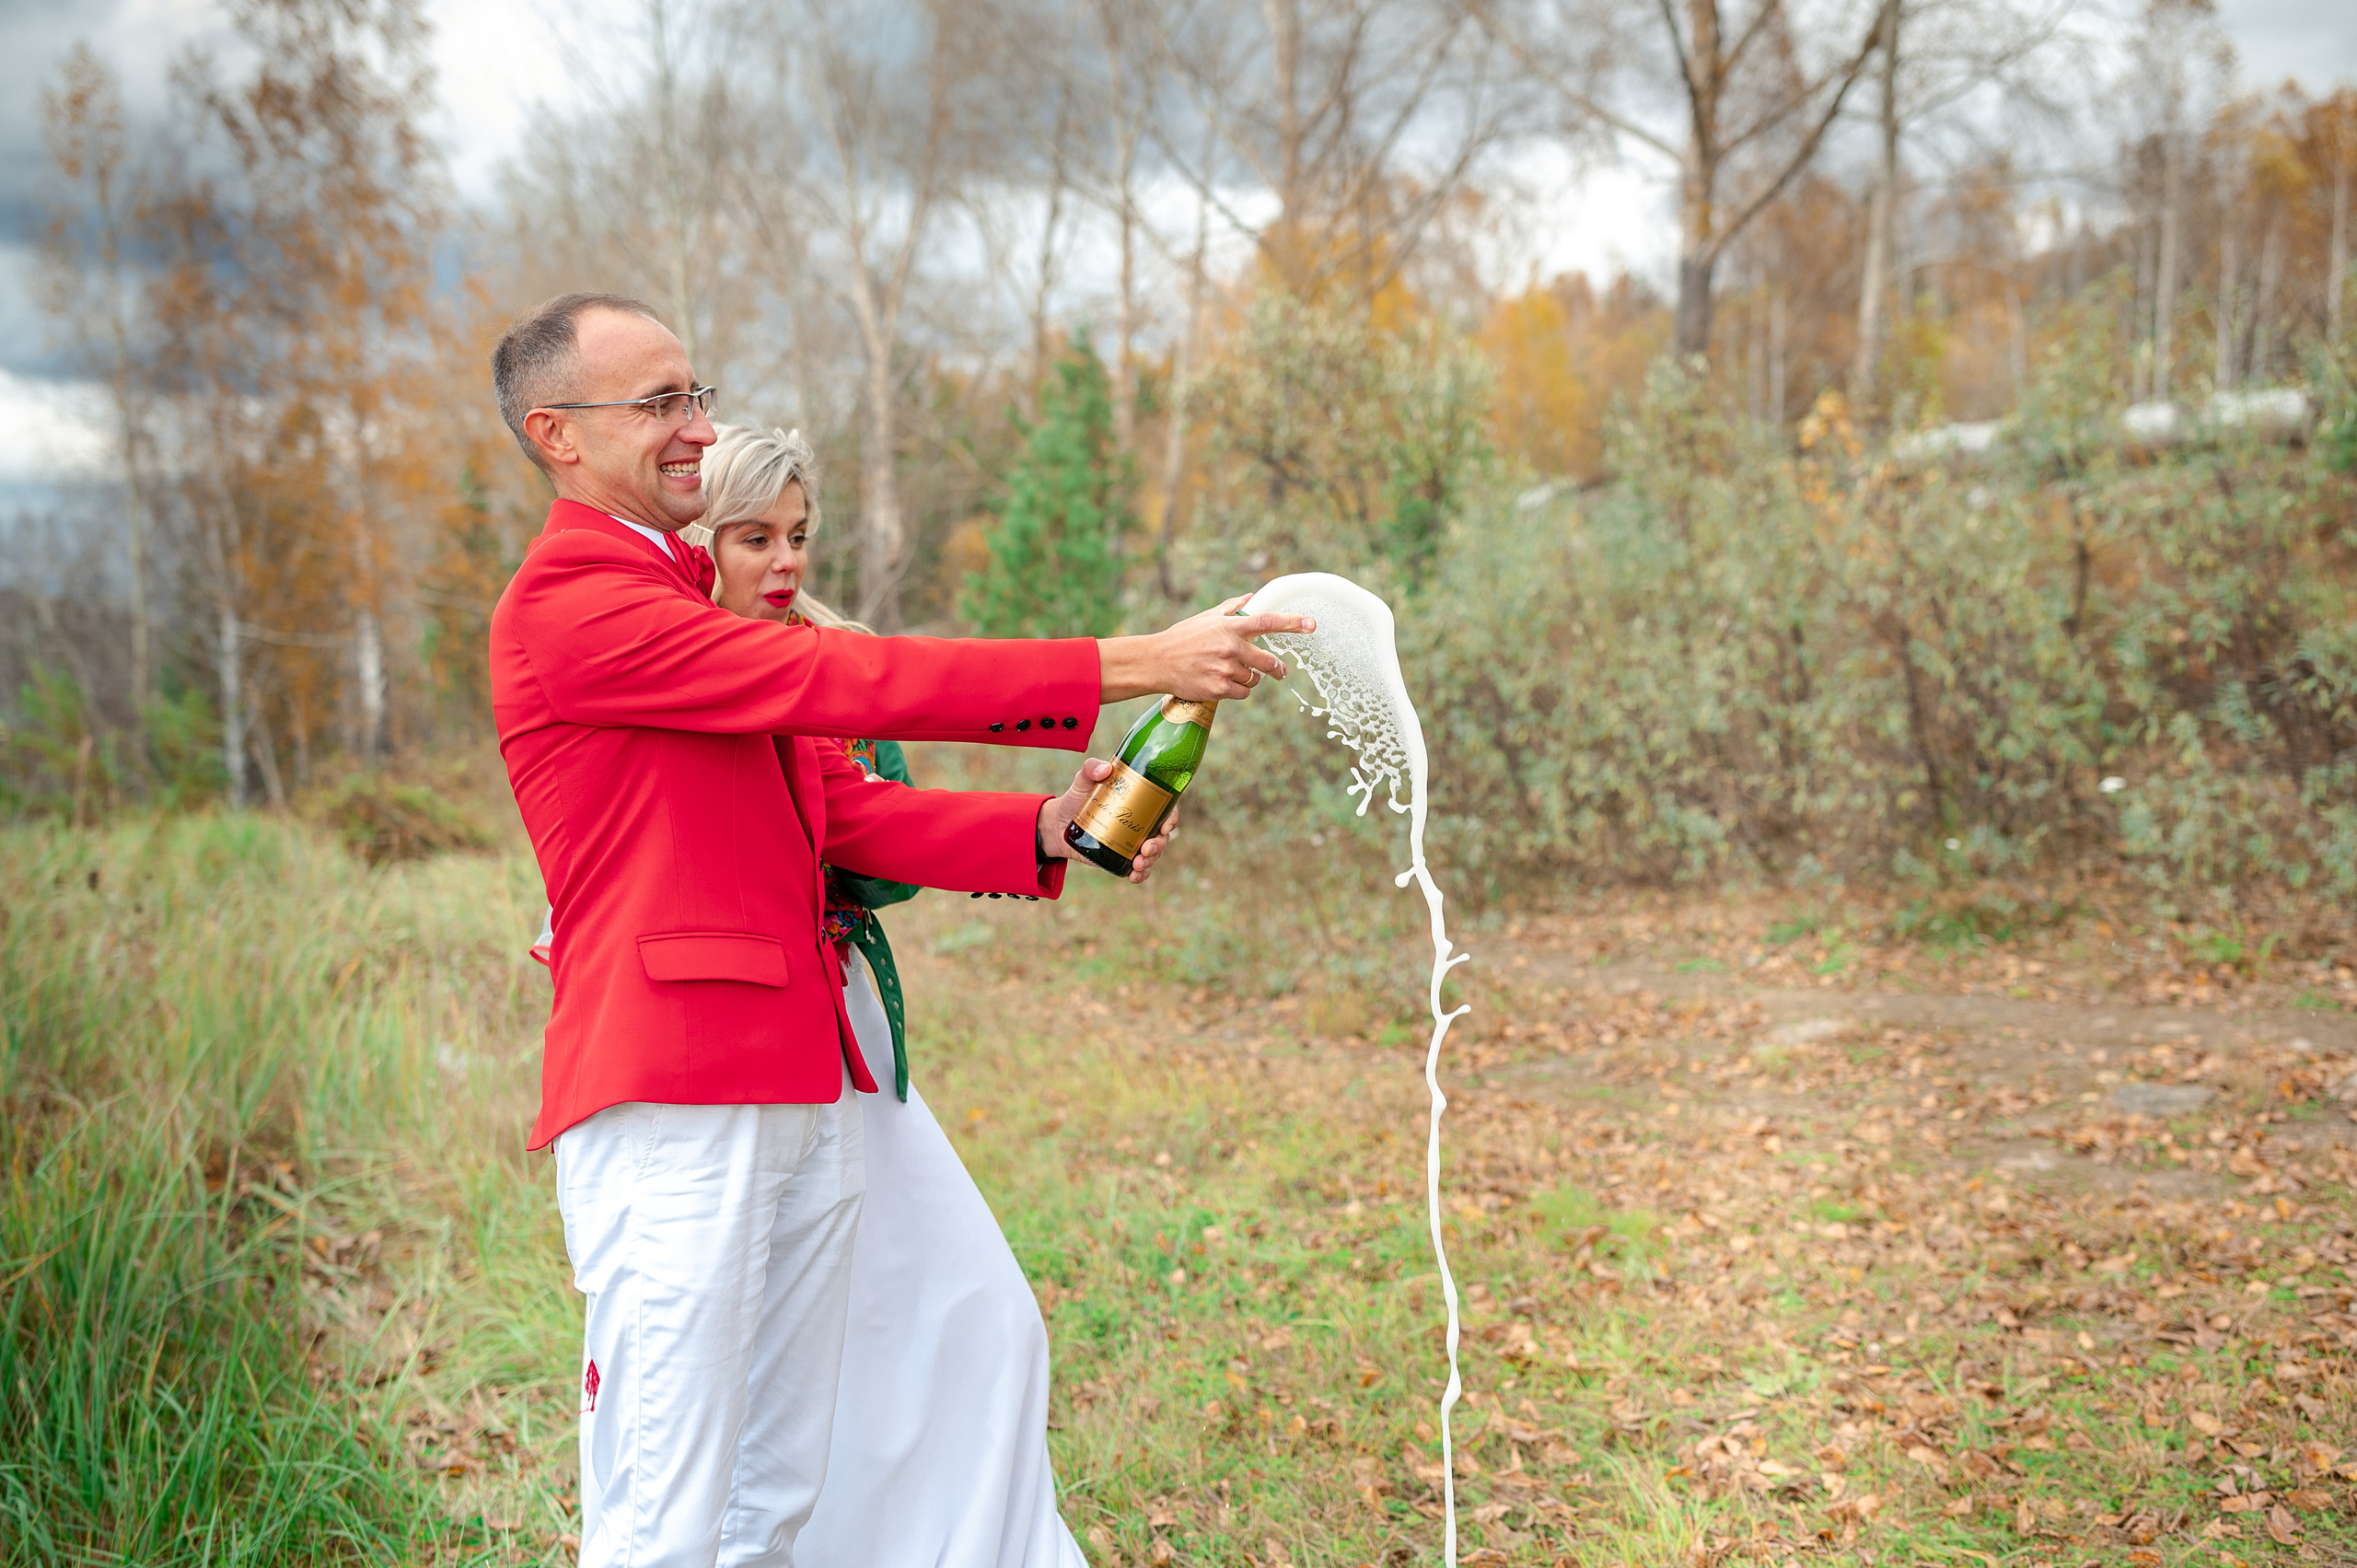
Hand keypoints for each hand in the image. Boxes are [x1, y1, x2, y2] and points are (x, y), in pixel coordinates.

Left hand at [1037, 760, 1177, 883]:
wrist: (1058, 823)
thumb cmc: (1076, 798)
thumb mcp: (1082, 780)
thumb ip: (1091, 768)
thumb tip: (1105, 769)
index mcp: (1140, 803)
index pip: (1165, 810)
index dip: (1171, 819)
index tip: (1165, 827)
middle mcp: (1141, 823)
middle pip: (1161, 836)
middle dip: (1159, 844)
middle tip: (1146, 848)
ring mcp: (1132, 842)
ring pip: (1152, 854)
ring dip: (1150, 861)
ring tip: (1137, 863)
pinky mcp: (1121, 857)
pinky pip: (1138, 870)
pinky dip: (1140, 875)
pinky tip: (1134, 876)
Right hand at [1097, 596, 1317, 701]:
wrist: (1156, 662)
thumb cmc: (1181, 638)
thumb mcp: (1205, 618)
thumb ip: (1230, 608)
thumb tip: (1251, 597)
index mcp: (1229, 627)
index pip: (1267, 622)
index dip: (1292, 623)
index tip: (1311, 625)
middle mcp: (1230, 647)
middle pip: (1268, 661)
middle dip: (1276, 668)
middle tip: (1280, 671)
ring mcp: (1224, 669)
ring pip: (1254, 680)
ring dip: (1250, 679)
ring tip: (1232, 674)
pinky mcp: (1218, 689)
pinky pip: (1242, 693)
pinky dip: (1238, 691)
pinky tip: (1224, 684)